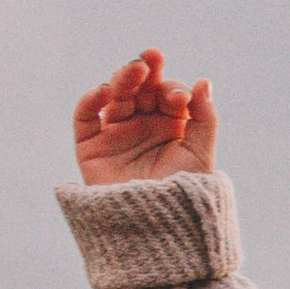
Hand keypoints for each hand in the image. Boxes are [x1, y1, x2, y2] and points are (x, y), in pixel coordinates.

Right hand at [73, 50, 216, 186]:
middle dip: (147, 72)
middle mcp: (142, 127)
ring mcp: (116, 134)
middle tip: (152, 57)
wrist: (155, 230)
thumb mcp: (200, 156)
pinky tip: (105, 91)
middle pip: (141, 89)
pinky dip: (91, 100)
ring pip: (115, 96)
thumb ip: (204, 119)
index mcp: (170, 127)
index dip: (173, 90)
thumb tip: (204, 82)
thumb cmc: (181, 195)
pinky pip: (85, 117)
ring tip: (136, 70)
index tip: (180, 99)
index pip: (169, 96)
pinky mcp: (91, 147)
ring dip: (123, 78)